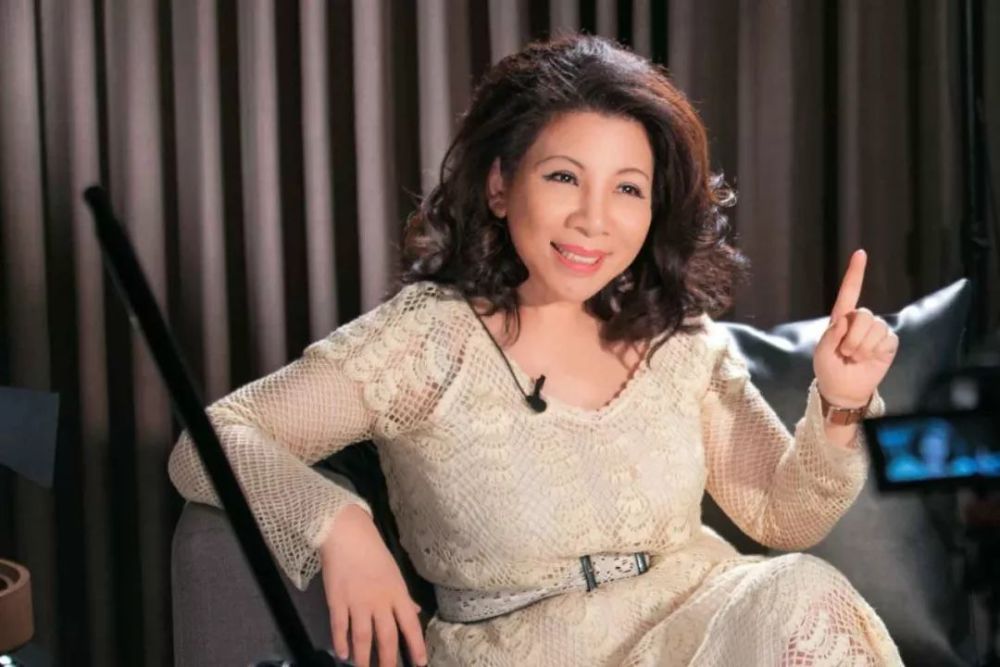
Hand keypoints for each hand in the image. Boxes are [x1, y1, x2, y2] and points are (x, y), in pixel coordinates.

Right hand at [319, 504, 427, 666]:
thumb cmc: (373, 552)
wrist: (347, 534)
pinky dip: (341, 642)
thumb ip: (403, 597)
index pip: (410, 624)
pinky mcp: (337, 600)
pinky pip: (340, 626)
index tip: (420, 663)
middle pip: (386, 637)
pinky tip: (342, 654)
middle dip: (388, 660)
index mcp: (396, 593)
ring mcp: (357, 601)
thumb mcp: (394, 573)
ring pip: (363, 637)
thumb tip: (416, 612)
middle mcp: (379, 601)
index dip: (416, 645)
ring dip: (363, 656)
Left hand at [813, 249, 898, 406]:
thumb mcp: (821, 353)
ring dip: (862, 347)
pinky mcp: (888, 342)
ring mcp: (875, 330)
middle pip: (863, 315)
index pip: (849, 292)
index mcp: (841, 318)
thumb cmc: (829, 368)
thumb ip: (830, 336)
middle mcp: (860, 320)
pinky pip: (886, 339)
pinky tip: (869, 358)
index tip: (860, 253)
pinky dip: (874, 351)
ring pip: (875, 327)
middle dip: (852, 338)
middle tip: (845, 353)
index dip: (855, 273)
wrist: (844, 389)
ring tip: (855, 357)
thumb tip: (844, 320)